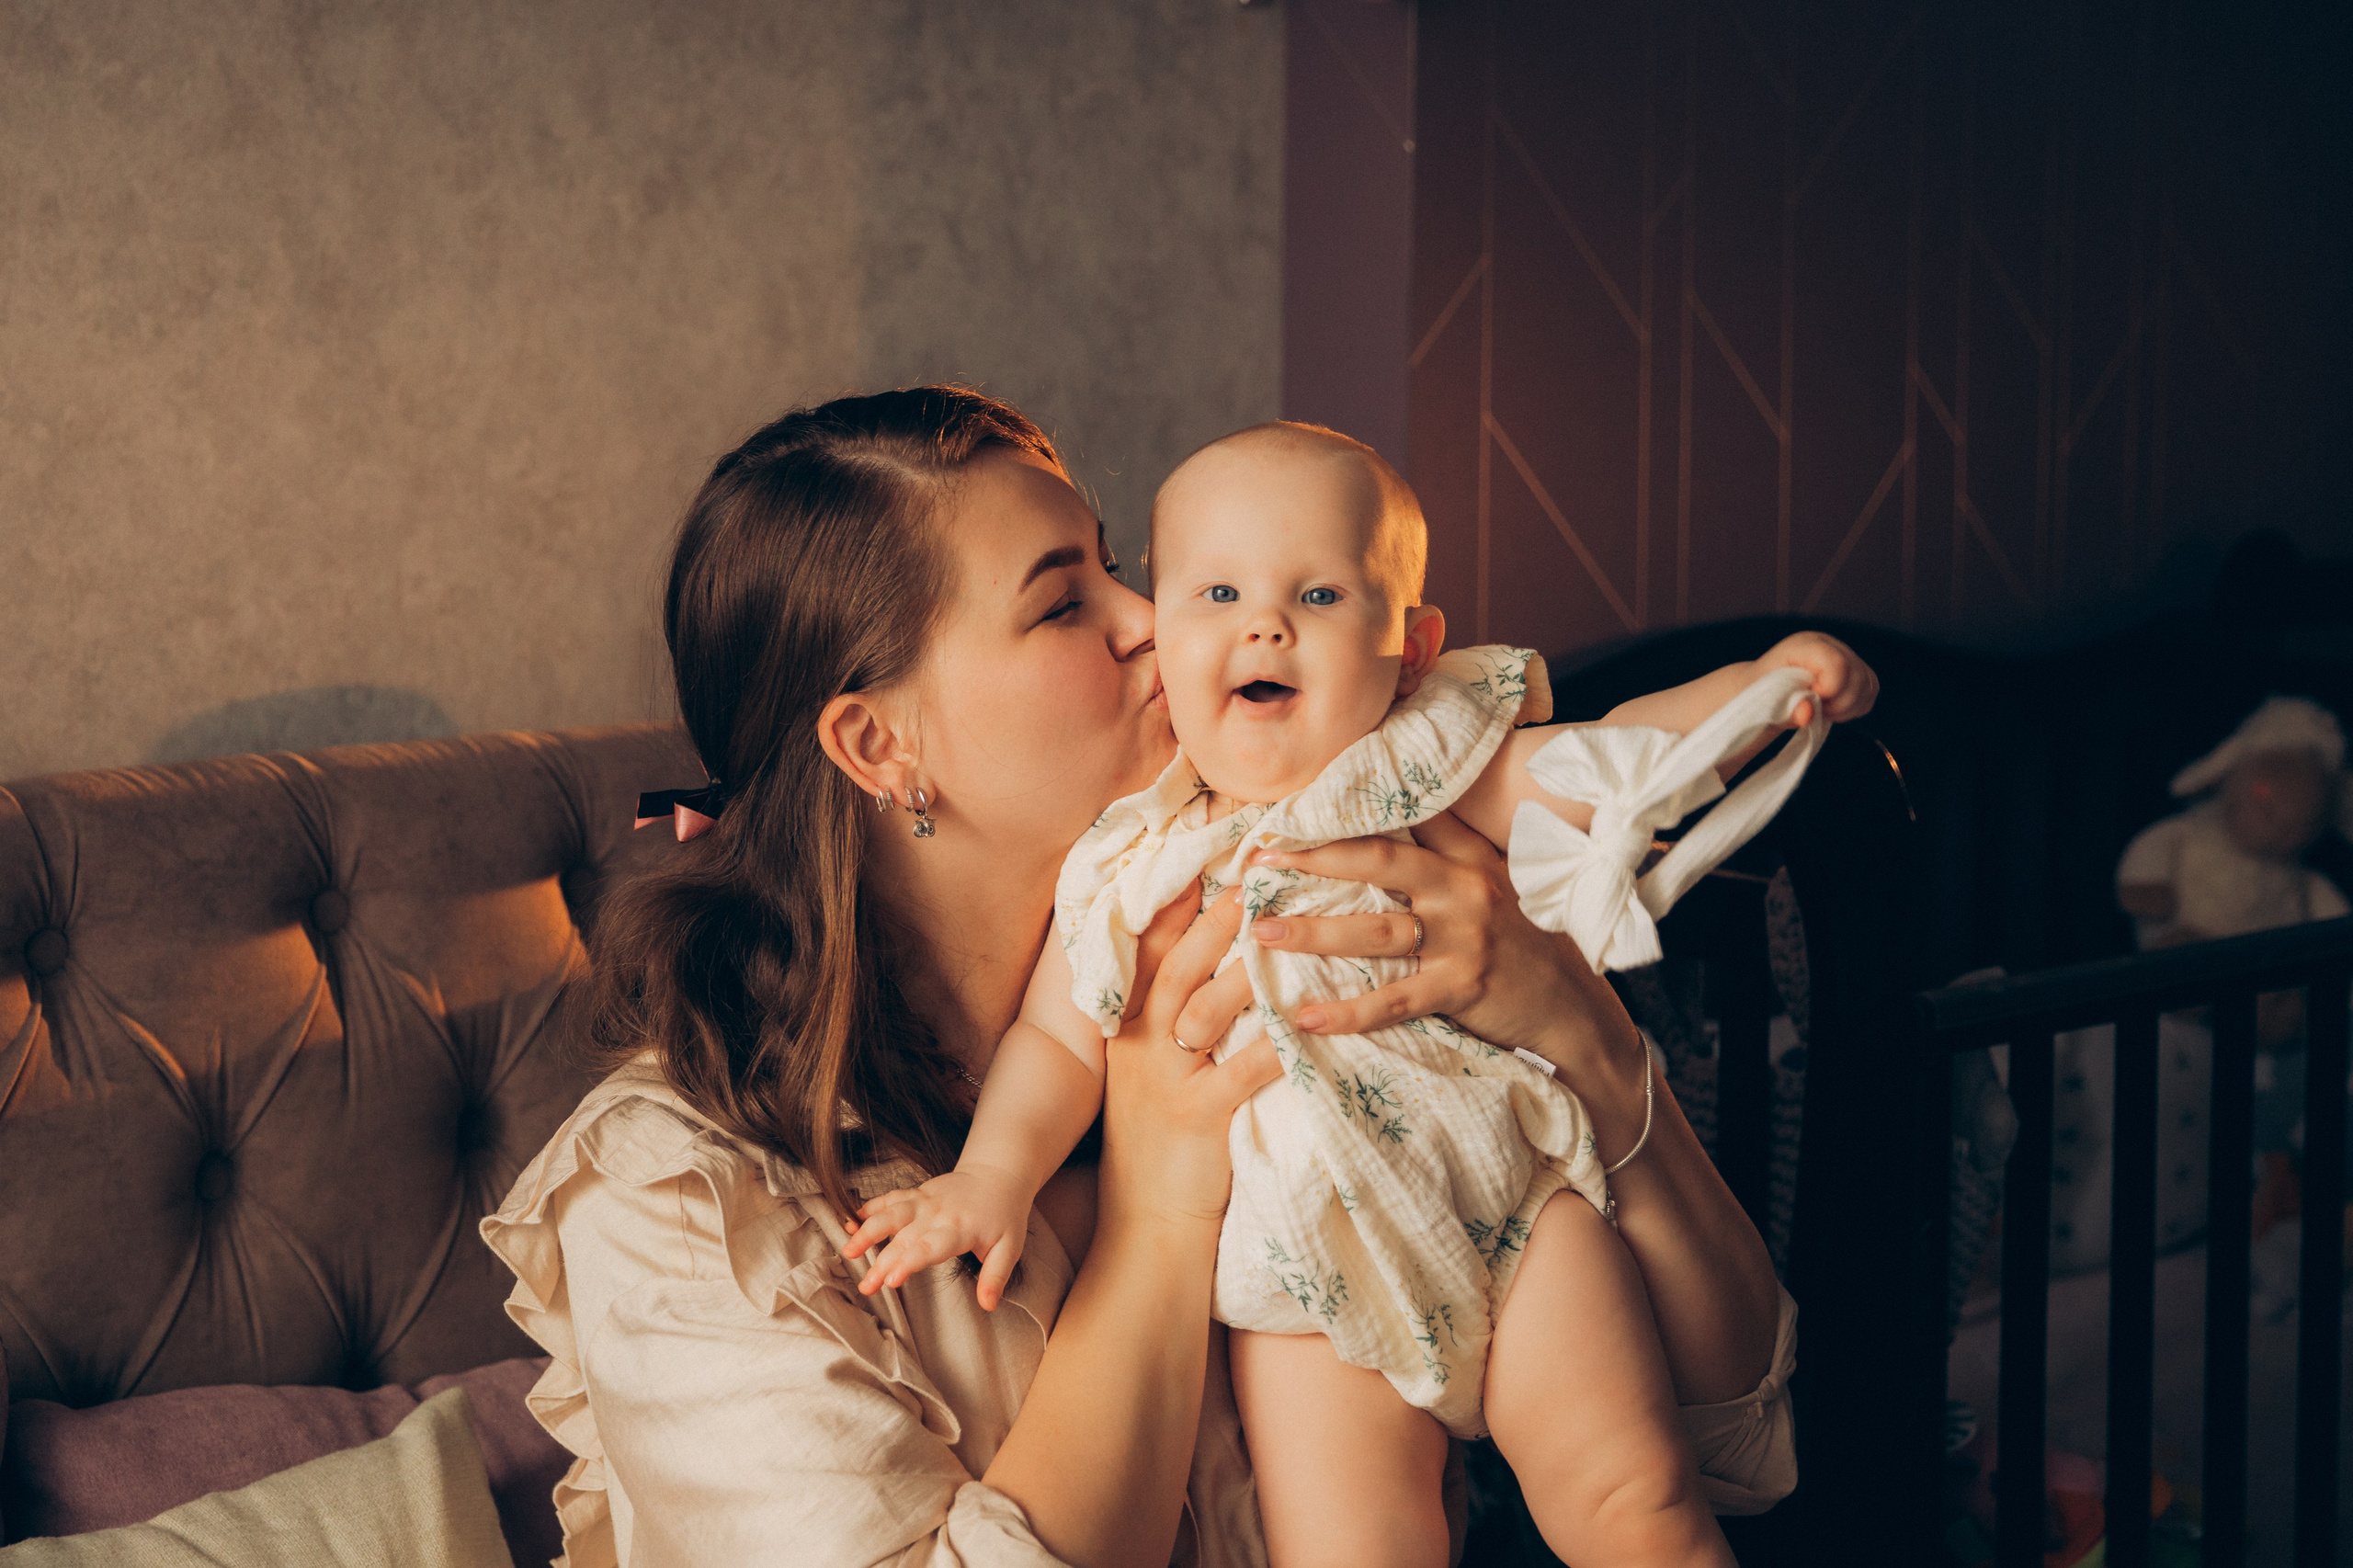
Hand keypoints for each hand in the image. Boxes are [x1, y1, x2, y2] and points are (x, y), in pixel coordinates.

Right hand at [844, 1164, 1037, 1310]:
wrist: (998, 1175)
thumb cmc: (1004, 1215)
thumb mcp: (1009, 1247)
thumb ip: (996, 1276)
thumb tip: (989, 1304)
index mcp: (960, 1229)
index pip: (930, 1247)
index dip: (909, 1263)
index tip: (891, 1280)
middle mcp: (937, 1214)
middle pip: (904, 1239)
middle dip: (882, 1262)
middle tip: (865, 1286)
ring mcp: (924, 1201)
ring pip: (891, 1214)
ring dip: (867, 1230)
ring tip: (848, 1250)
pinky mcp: (916, 1193)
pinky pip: (890, 1198)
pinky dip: (869, 1207)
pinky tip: (850, 1220)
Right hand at [1098, 886, 1282, 1235]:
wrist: (1147, 1229)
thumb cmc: (1163, 1148)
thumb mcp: (1153, 1078)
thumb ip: (1175, 1027)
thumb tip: (1222, 972)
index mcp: (1129, 1031)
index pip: (1149, 956)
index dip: (1174, 909)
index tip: (1203, 864)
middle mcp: (1139, 1047)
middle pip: (1177, 967)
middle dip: (1213, 921)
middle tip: (1253, 880)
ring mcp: (1164, 1081)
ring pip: (1205, 1008)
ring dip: (1248, 967)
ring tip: (1287, 932)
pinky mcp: (1195, 1118)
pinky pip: (1241, 1071)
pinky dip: (1275, 1043)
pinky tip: (1307, 1021)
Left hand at [1244, 811, 1590, 1054]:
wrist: (1575, 1009)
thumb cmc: (1526, 945)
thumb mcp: (1496, 887)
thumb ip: (1449, 856)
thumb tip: (1388, 827)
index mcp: (1469, 859)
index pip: (1405, 819)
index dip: (1348, 809)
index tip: (1294, 804)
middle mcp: (1465, 890)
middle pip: (1377, 862)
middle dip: (1313, 857)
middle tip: (1259, 859)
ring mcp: (1465, 939)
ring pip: (1373, 931)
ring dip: (1312, 933)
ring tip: (1262, 933)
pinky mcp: (1463, 988)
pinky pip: (1392, 1000)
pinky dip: (1347, 1012)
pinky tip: (1305, 1016)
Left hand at [1758, 631, 1877, 728]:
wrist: (1764, 692)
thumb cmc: (1763, 696)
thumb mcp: (1768, 704)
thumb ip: (1788, 710)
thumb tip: (1807, 714)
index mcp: (1804, 645)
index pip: (1836, 663)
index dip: (1829, 689)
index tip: (1810, 701)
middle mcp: (1829, 644)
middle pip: (1857, 675)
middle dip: (1838, 703)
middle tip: (1815, 709)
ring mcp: (1844, 655)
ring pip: (1868, 684)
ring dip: (1847, 707)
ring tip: (1822, 709)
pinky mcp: (1854, 670)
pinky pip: (1870, 691)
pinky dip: (1855, 707)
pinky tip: (1833, 709)